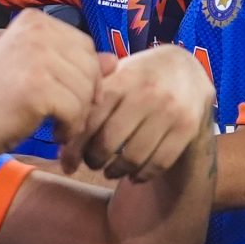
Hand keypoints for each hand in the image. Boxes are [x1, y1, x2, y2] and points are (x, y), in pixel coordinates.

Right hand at [0, 10, 105, 160]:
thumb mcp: (35, 74)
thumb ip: (72, 64)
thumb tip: (114, 60)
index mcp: (34, 20)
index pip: (84, 45)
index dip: (85, 76)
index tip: (69, 97)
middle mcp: (36, 30)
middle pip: (90, 67)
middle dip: (85, 98)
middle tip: (66, 117)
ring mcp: (36, 56)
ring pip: (86, 91)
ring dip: (77, 116)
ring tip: (57, 126)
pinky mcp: (37, 86)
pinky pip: (76, 111)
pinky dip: (69, 129)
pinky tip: (52, 134)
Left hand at [68, 44, 214, 180]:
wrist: (187, 68)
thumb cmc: (138, 78)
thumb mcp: (115, 77)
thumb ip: (88, 102)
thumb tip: (57, 141)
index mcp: (123, 78)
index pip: (89, 120)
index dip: (73, 146)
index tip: (67, 160)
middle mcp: (147, 93)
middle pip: (108, 143)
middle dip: (94, 160)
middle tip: (91, 163)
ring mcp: (169, 111)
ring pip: (132, 158)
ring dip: (116, 171)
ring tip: (110, 170)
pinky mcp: (187, 128)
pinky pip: (158, 163)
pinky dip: (142, 175)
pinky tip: (134, 174)